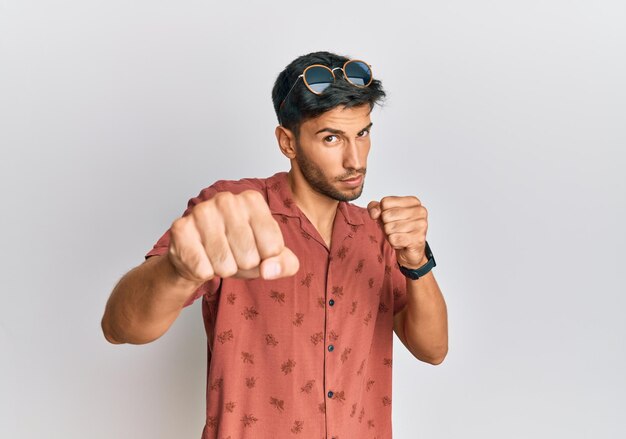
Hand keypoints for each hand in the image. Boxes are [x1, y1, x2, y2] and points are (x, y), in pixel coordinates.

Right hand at [167, 190, 299, 281]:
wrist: (199, 257)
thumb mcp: (272, 257)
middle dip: (244, 266)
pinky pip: (203, 269)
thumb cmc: (239, 251)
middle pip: (249, 257)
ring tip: (219, 257)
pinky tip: (201, 259)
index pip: (273, 247)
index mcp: (252, 200)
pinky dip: (205, 273)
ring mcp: (201, 211)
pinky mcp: (181, 229)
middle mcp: (227, 199)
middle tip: (234, 255)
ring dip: (224, 270)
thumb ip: (285, 264)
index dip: (266, 259)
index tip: (257, 249)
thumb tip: (269, 270)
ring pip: (225, 265)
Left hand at [367, 196, 428, 268]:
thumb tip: (374, 212)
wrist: (409, 250)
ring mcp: (421, 225)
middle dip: (386, 225)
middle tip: (395, 230)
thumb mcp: (383, 216)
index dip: (382, 213)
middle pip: (387, 215)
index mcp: (413, 201)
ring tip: (399, 236)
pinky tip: (402, 243)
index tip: (392, 219)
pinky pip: (394, 239)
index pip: (385, 202)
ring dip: (390, 235)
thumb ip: (374, 208)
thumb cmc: (397, 230)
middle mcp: (420, 211)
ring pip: (390, 228)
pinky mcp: (419, 239)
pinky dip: (394, 243)